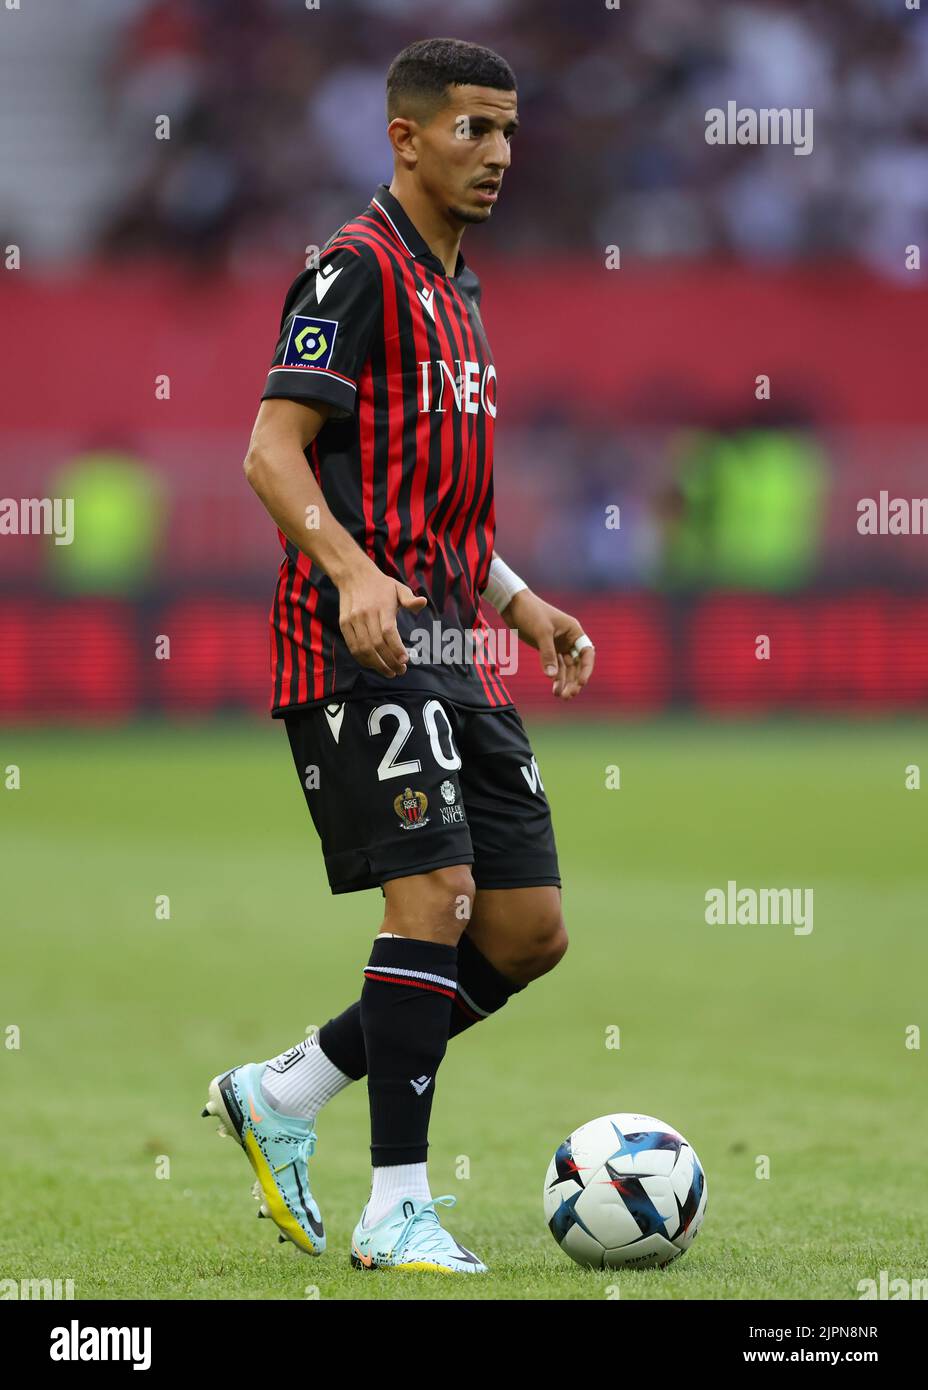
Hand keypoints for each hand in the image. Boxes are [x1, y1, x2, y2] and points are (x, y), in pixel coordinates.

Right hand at [338, 560, 426, 675]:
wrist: (353, 576)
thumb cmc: (381, 585)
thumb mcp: (398, 588)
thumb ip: (410, 599)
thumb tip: (423, 603)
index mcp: (382, 606)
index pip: (388, 632)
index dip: (396, 649)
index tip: (405, 660)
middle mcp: (366, 614)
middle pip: (377, 644)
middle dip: (389, 662)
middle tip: (400, 671)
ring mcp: (353, 620)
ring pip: (364, 648)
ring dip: (377, 665)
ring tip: (389, 672)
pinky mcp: (344, 624)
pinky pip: (353, 647)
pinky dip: (363, 660)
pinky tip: (374, 665)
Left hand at [502, 590, 594, 699]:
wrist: (513, 604)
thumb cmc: (530, 612)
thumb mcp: (541, 632)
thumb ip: (547, 654)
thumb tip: (551, 676)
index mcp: (574, 631)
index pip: (586, 653)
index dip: (586, 669)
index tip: (581, 682)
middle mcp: (569, 639)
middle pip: (577, 664)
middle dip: (574, 680)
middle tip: (569, 695)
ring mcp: (558, 644)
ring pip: (566, 667)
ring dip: (564, 681)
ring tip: (560, 696)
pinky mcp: (547, 649)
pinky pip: (555, 666)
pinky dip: (555, 677)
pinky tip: (554, 689)